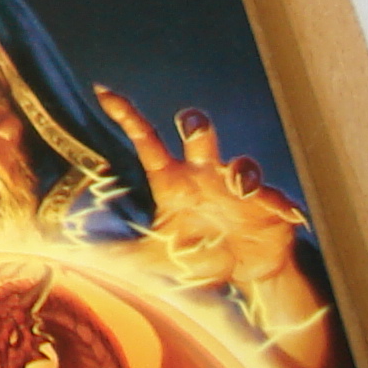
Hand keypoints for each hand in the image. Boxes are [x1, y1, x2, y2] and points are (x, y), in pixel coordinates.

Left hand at [95, 88, 305, 299]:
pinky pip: (279, 201)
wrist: (243, 275)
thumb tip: (80, 262)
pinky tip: (287, 214)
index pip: (147, 142)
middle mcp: (206, 176)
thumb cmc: (196, 253)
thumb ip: (123, 257)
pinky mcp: (272, 208)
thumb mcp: (156, 258)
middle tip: (192, 125)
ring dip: (243, 171)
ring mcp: (241, 190)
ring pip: (243, 166)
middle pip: (199, 139)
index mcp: (174, 181)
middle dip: (197, 126)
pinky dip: (283, 206)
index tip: (102, 92)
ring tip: (240, 185)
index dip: (126, 117)